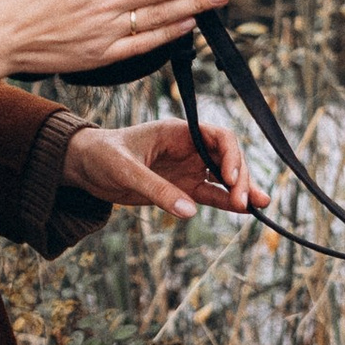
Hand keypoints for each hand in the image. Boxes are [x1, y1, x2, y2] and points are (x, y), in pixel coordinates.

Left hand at [64, 117, 261, 219]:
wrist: (83, 168)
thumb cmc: (102, 157)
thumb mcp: (126, 171)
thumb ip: (158, 190)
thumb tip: (190, 211)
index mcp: (178, 132)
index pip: (218, 137)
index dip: (232, 155)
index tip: (233, 178)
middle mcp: (188, 148)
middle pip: (227, 158)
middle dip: (240, 178)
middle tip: (246, 202)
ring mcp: (186, 168)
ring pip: (222, 179)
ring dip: (240, 191)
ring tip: (260, 206)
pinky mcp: (181, 188)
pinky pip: (209, 195)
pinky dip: (225, 203)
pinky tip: (244, 212)